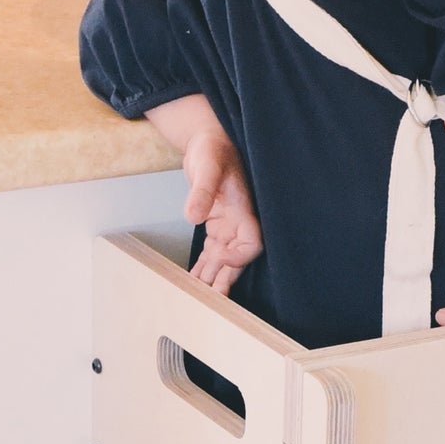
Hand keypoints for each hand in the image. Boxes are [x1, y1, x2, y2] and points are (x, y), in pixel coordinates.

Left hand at [182, 128, 261, 294]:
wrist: (208, 141)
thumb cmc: (214, 150)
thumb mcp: (208, 167)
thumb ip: (201, 191)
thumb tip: (193, 217)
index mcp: (244, 211)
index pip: (251, 243)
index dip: (239, 256)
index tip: (220, 259)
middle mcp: (238, 222)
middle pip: (236, 259)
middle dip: (225, 279)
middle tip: (211, 302)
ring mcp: (227, 226)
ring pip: (222, 260)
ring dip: (212, 277)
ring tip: (199, 298)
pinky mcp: (215, 225)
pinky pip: (211, 252)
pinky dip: (203, 266)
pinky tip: (194, 281)